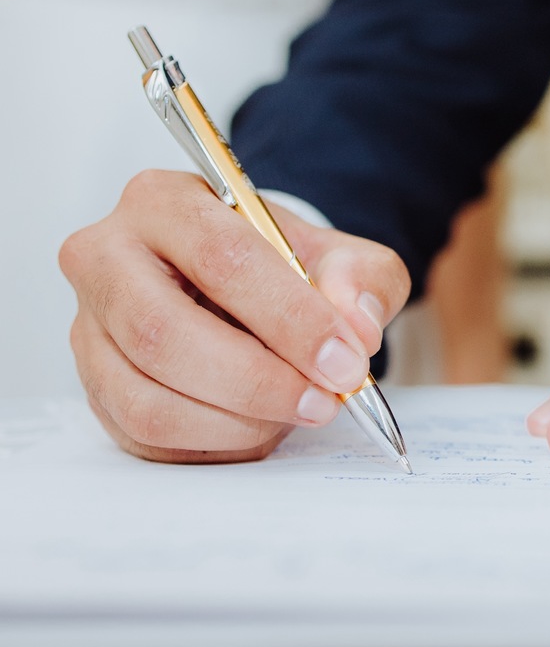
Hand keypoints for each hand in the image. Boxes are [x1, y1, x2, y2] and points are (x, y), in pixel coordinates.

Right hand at [59, 170, 410, 462]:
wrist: (248, 288)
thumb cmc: (283, 266)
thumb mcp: (340, 256)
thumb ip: (362, 279)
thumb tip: (356, 327)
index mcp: (164, 201)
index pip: (222, 257)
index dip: (289, 318)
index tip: (344, 360)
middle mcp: (106, 258)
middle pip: (164, 333)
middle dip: (257, 381)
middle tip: (323, 400)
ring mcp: (90, 329)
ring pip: (147, 399)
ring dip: (237, 422)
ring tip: (296, 412)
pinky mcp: (95, 388)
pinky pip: (145, 437)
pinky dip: (215, 445)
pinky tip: (262, 427)